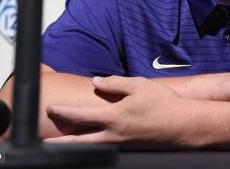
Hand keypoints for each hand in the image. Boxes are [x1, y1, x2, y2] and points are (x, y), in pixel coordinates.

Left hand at [44, 76, 183, 144]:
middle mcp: (113, 134)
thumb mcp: (139, 85)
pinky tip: (94, 140)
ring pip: (92, 147)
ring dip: (76, 146)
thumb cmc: (163, 103)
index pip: (80, 115)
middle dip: (60, 142)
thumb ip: (115, 83)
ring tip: (64, 144)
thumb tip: (96, 81)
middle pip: (79, 142)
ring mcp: (122, 144)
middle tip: (45, 142)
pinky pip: (107, 147)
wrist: (184, 124)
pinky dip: (95, 145)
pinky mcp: (131, 148)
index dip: (63, 112)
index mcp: (113, 116)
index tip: (50, 108)